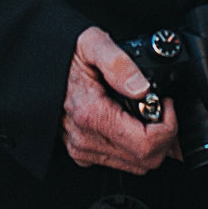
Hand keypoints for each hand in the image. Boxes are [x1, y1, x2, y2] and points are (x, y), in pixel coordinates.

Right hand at [62, 27, 177, 173]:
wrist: (39, 67)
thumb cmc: (66, 56)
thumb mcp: (93, 43)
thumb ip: (118, 62)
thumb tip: (141, 88)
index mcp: (91, 114)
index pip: (146, 144)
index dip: (168, 126)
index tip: (167, 104)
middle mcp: (86, 139)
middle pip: (147, 160)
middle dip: (164, 136)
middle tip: (162, 109)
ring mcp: (84, 149)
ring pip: (137, 166)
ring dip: (152, 143)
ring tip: (149, 115)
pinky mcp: (83, 154)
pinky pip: (121, 163)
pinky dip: (136, 148)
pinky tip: (134, 125)